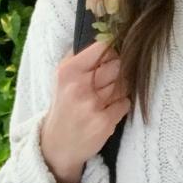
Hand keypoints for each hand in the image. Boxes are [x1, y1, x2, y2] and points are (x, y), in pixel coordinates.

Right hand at [39, 41, 130, 182]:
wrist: (57, 145)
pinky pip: (126, 103)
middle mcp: (79, 86)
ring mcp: (92, 105)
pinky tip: (108, 111)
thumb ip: (81, 57)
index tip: (110, 60)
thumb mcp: (63, 78)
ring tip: (106, 97)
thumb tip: (107, 37)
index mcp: (68, 70)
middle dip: (118, 72)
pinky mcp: (104, 122)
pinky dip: (121, 106)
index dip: (112, 53)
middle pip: (118, 65)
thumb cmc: (64, 106)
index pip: (103, 48)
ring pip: (124, 84)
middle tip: (109, 82)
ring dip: (120, 90)